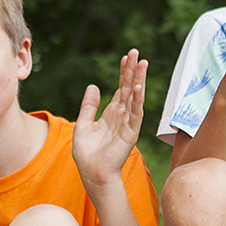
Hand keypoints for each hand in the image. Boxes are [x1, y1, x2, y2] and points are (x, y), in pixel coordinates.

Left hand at [72, 49, 147, 189]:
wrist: (92, 174)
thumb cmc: (87, 154)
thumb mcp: (83, 124)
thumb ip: (89, 106)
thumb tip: (94, 86)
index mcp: (112, 113)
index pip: (120, 88)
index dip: (123, 73)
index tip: (125, 57)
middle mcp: (122, 116)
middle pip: (129, 88)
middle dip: (132, 70)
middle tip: (135, 52)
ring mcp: (128, 124)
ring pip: (135, 97)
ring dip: (139, 80)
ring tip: (142, 63)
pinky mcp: (130, 133)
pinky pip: (135, 114)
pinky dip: (137, 100)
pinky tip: (138, 87)